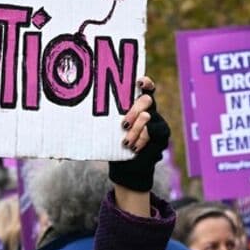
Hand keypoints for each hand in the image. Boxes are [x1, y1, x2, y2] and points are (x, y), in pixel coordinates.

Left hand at [108, 77, 169, 192]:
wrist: (127, 168)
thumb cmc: (114, 144)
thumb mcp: (109, 130)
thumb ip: (107, 118)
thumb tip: (87, 110)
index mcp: (138, 105)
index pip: (146, 88)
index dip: (145, 82)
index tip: (138, 82)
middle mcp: (150, 111)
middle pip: (146, 100)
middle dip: (133, 111)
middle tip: (123, 125)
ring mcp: (158, 122)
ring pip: (148, 117)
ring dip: (135, 130)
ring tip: (126, 142)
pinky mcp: (162, 136)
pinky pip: (152, 132)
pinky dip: (141, 140)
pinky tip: (134, 148)